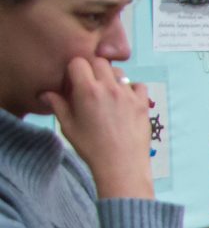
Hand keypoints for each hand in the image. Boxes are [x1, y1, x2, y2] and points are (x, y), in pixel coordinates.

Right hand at [45, 58, 153, 198]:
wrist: (121, 165)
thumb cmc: (92, 148)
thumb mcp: (68, 127)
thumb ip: (58, 105)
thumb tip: (46, 93)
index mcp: (87, 91)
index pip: (78, 62)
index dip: (74, 70)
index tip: (74, 83)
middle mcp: (109, 88)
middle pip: (99, 62)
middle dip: (92, 70)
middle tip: (90, 86)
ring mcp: (128, 95)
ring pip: (119, 72)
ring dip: (111, 78)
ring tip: (107, 95)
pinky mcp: (143, 104)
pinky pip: (138, 85)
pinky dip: (132, 89)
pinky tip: (125, 101)